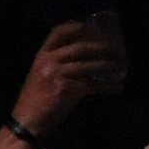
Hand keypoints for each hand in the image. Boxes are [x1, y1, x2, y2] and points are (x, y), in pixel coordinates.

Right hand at [10, 13, 127, 133]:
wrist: (27, 121)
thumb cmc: (36, 99)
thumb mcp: (41, 75)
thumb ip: (57, 64)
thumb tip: (85, 58)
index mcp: (42, 56)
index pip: (59, 32)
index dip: (78, 27)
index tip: (94, 28)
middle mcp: (48, 61)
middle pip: (80, 47)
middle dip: (102, 48)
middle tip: (116, 50)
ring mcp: (57, 74)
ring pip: (90, 66)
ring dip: (108, 66)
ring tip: (121, 68)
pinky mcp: (66, 89)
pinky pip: (93, 85)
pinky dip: (108, 86)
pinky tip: (117, 88)